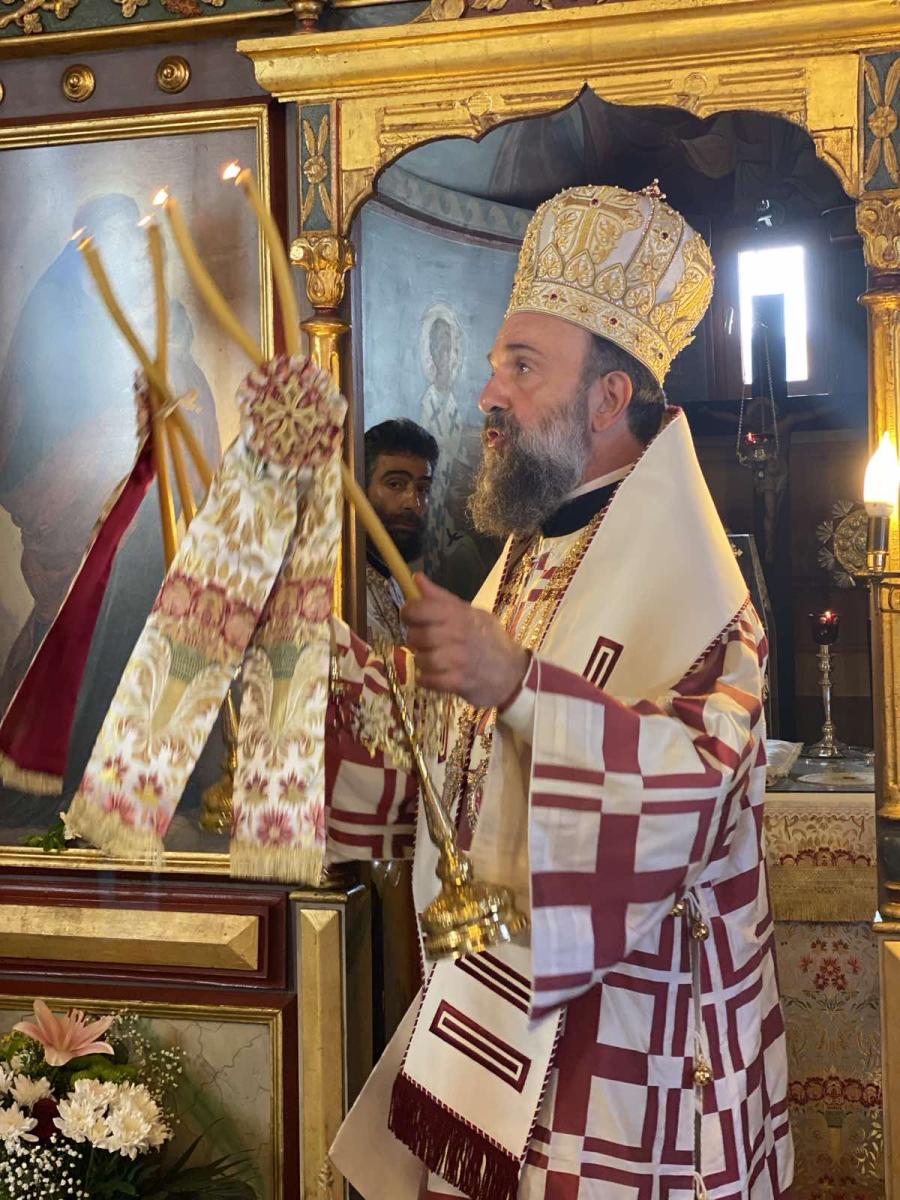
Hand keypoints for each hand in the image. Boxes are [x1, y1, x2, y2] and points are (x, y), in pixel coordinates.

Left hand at [402, 574, 528, 708]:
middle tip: (423, 642)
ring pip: (422, 659)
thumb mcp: (470, 612)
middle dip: (414, 640)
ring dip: (421, 661)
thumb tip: (417, 578)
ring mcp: (459, 659)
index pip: (421, 608)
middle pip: (417, 636)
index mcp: (459, 614)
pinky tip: (433, 676)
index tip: (409, 618)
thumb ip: (441, 598)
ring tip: (430, 660)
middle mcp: (457, 634)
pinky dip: (426, 680)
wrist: (514, 672)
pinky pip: (430, 681)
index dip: (408, 613)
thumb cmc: (489, 639)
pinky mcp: (459, 681)